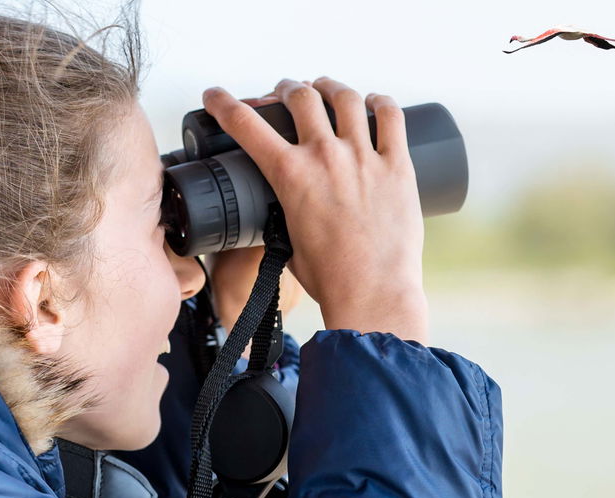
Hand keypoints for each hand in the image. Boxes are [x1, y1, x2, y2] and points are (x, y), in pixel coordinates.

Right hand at [201, 77, 428, 343]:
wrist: (372, 293)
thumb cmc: (332, 277)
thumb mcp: (288, 240)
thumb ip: (283, 215)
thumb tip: (282, 209)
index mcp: (290, 175)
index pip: (245, 123)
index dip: (223, 103)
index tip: (216, 96)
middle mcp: (326, 157)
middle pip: (300, 97)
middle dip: (287, 90)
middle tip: (286, 93)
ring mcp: (364, 158)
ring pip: (345, 98)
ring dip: (330, 87)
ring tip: (326, 89)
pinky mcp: (398, 167)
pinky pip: (391, 117)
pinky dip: (381, 103)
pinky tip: (376, 102)